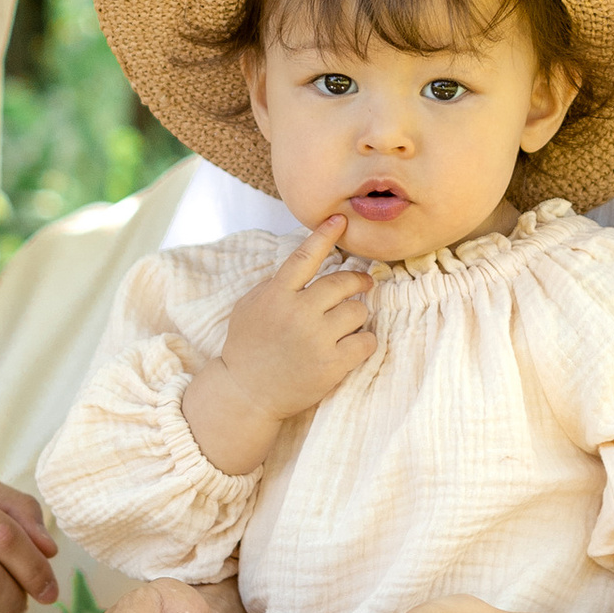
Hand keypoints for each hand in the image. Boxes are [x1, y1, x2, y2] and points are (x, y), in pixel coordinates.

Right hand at [180, 215, 374, 475]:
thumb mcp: (251, 306)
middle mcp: (298, 314)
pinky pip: (366, 341)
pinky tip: (356, 343)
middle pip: (341, 283)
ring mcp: (316, 340)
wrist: (247, 393)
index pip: (305, 257)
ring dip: (358, 313)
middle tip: (364, 282)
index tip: (340, 219)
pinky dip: (365, 340)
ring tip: (349, 321)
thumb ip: (277, 284)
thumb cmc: (248, 346)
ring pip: (358, 311)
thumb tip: (306, 263)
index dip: (324, 235)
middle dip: (358, 280)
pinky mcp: (331, 365)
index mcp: (276, 295)